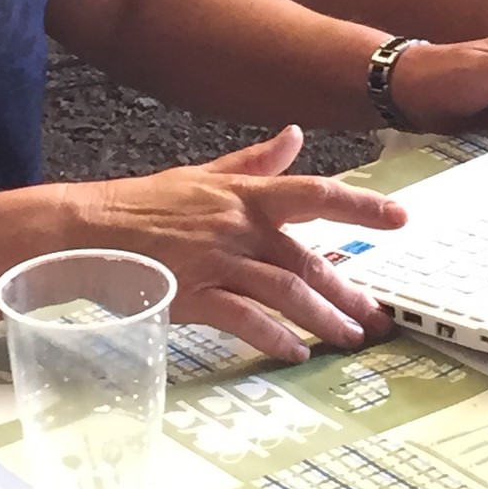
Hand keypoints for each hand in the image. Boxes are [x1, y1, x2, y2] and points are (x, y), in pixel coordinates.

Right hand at [74, 126, 403, 363]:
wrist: (87, 231)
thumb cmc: (143, 206)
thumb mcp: (203, 176)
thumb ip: (255, 162)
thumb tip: (295, 136)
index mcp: (244, 195)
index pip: (314, 194)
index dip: (360, 206)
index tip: (400, 219)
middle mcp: (238, 227)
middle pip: (307, 259)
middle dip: (348, 290)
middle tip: (378, 316)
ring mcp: (217, 262)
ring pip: (285, 292)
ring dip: (322, 319)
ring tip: (348, 339)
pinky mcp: (195, 296)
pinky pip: (244, 320)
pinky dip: (273, 338)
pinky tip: (294, 352)